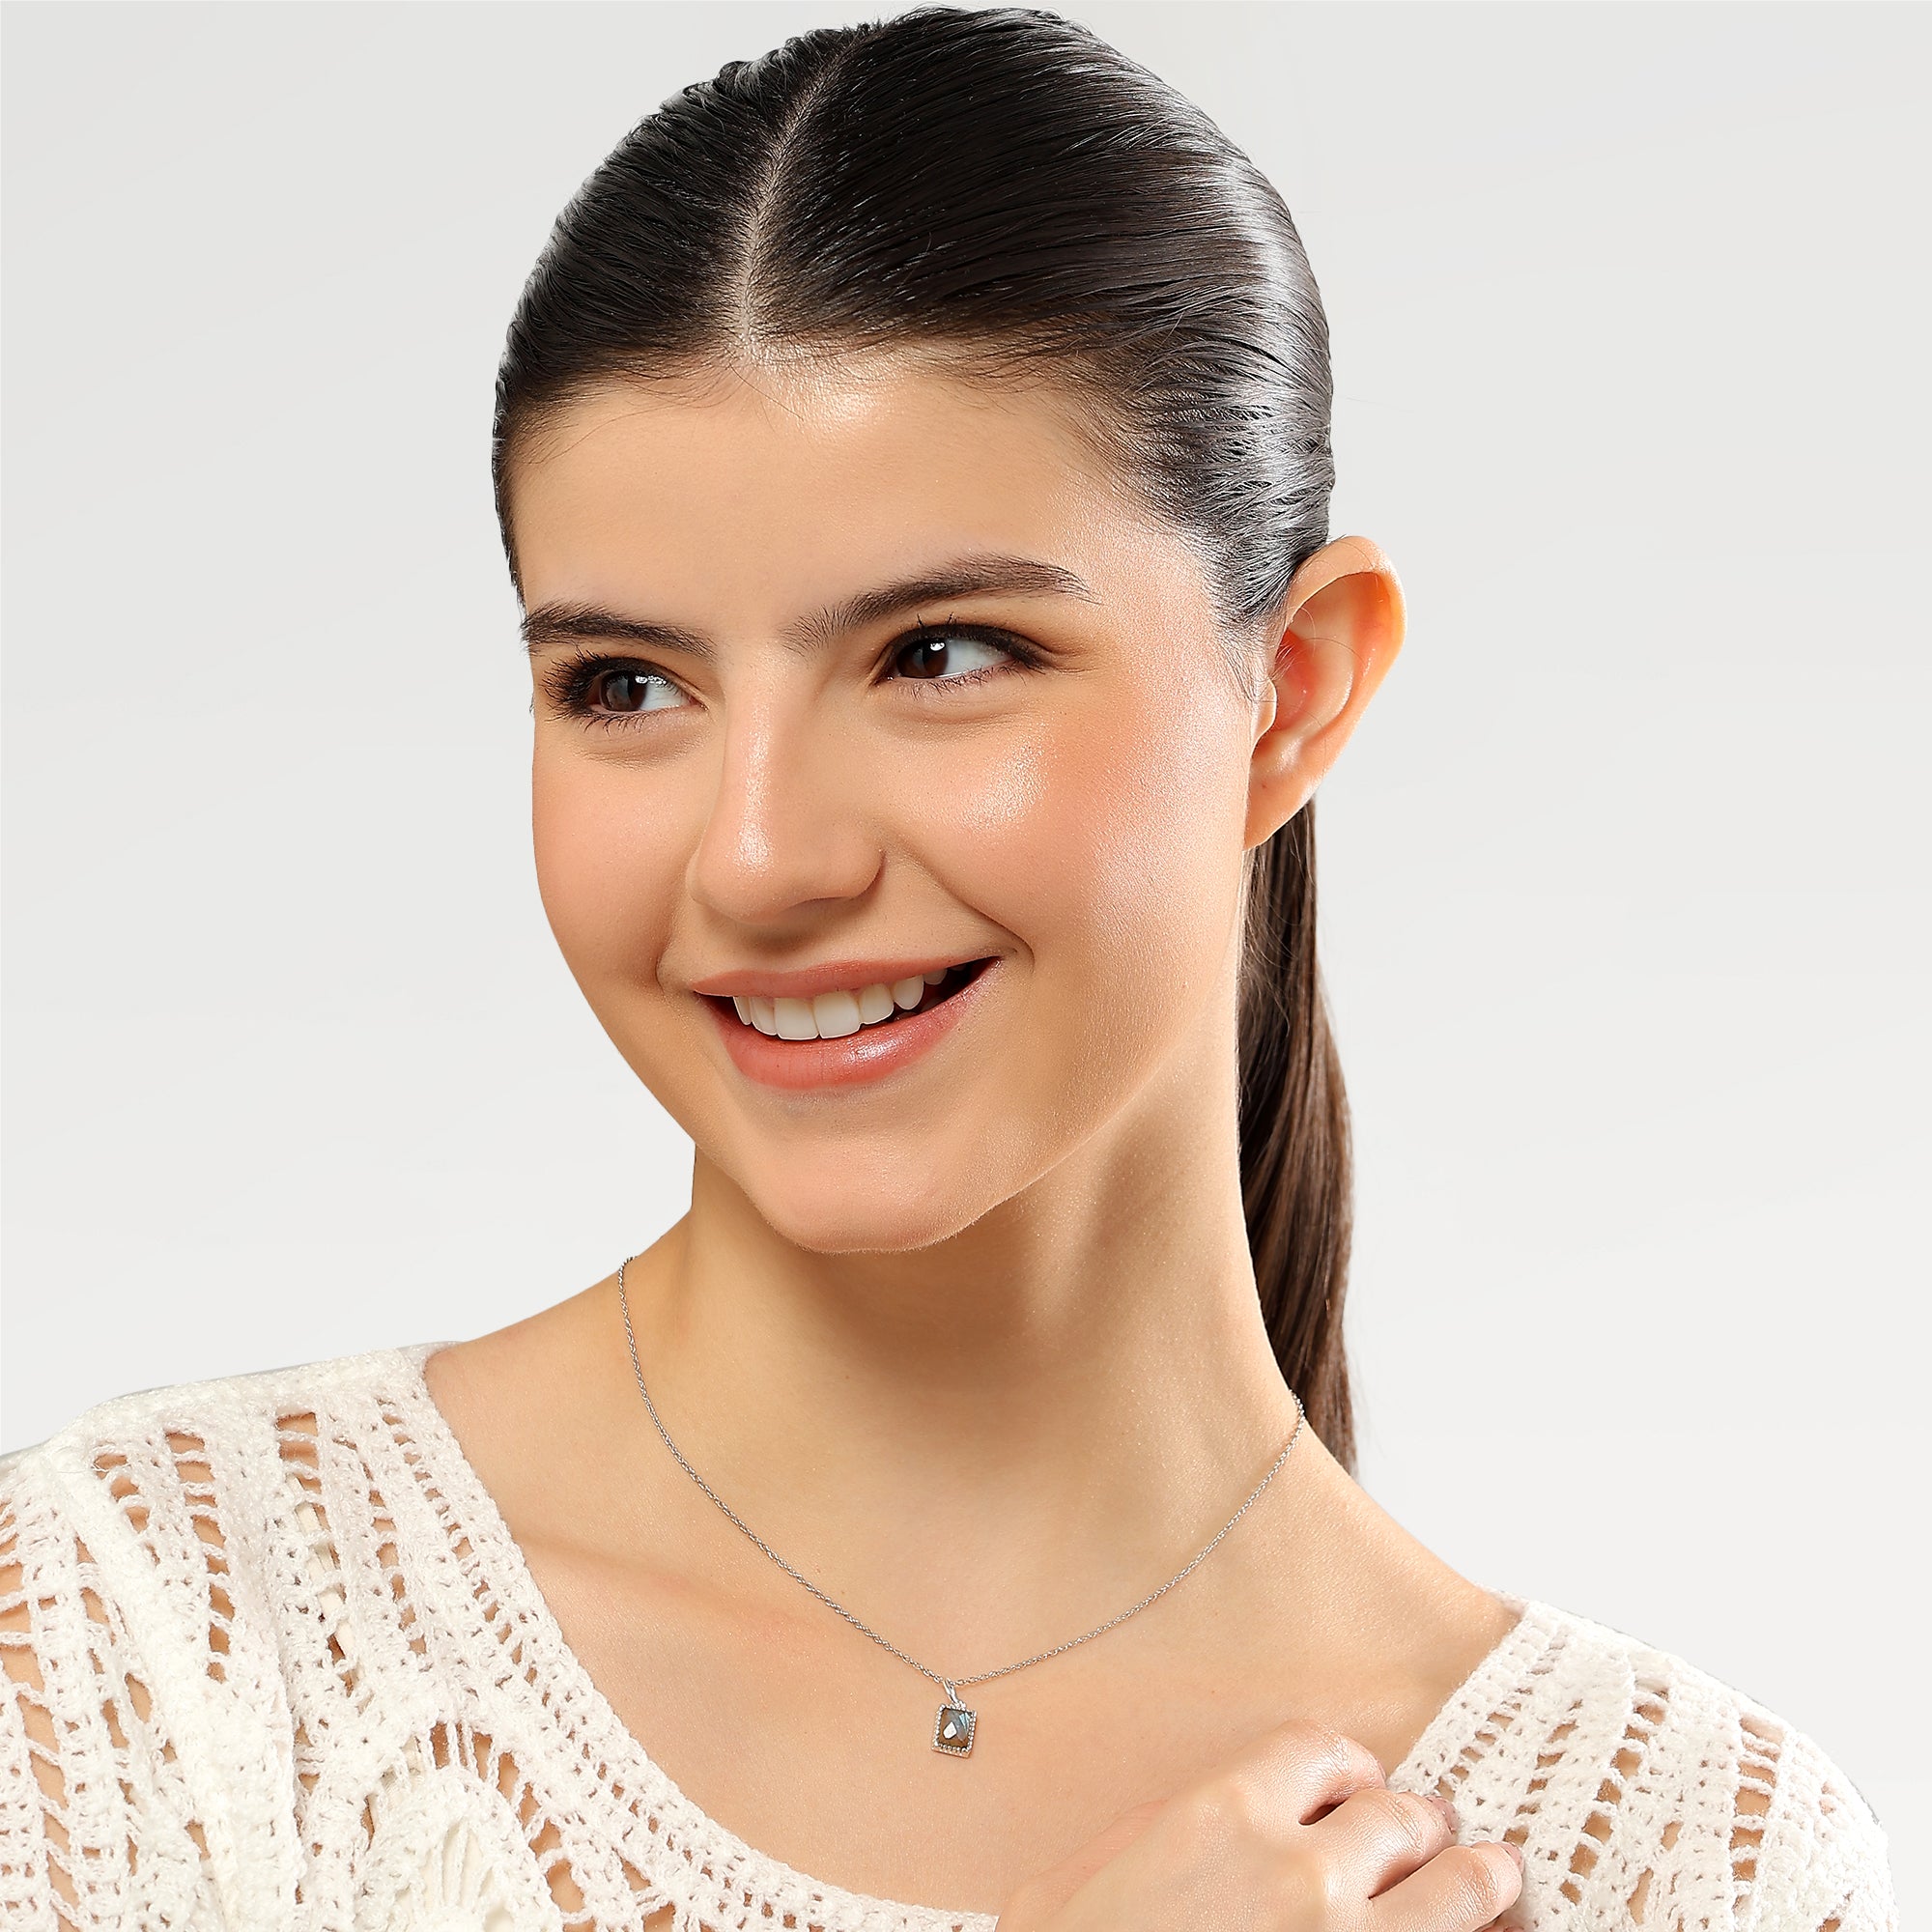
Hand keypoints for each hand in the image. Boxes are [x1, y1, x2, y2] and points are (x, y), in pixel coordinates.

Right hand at [996, 1719, 1523, 1931]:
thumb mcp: (1067, 1887)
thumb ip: (1144, 1834)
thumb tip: (1193, 1816)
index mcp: (1222, 1818)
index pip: (1320, 1751)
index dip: (1344, 1767)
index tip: (1353, 1787)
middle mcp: (1302, 1873)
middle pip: (1399, 1814)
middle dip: (1413, 1822)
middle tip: (1428, 1833)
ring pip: (1460, 1887)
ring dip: (1482, 1878)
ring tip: (1500, 1876)